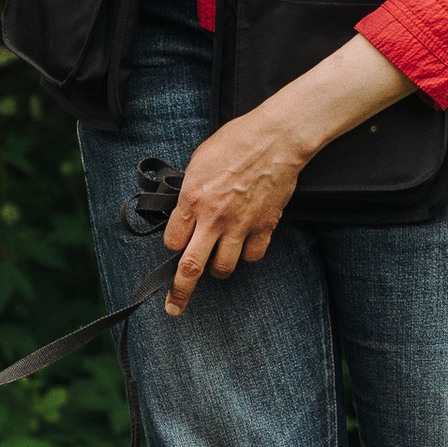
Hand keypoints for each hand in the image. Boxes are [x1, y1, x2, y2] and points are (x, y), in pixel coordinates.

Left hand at [157, 28, 417, 312]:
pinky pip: (252, 256)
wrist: (275, 139)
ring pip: (223, 267)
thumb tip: (183, 212)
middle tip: (173, 307)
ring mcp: (240, 225)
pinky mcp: (264, 226)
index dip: (172, 245)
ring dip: (217, 269)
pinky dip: (247, 255)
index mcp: (192, 199)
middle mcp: (214, 218)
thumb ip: (189, 191)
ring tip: (216, 262)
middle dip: (179, 292)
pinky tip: (244, 245)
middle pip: (191, 267)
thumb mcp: (199, 161)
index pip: (172, 241)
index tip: (175, 244)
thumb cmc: (236, 142)